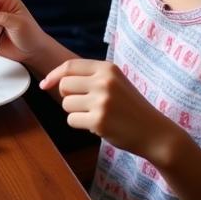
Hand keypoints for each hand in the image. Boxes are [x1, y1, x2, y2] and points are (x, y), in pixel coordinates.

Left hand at [39, 59, 164, 154]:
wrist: (156, 133)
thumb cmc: (132, 108)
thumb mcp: (115, 82)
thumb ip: (90, 77)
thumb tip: (53, 80)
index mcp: (108, 69)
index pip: (69, 66)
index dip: (53, 75)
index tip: (44, 84)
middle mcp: (104, 82)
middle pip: (63, 85)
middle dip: (68, 96)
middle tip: (85, 104)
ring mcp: (101, 101)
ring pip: (65, 104)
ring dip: (75, 112)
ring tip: (96, 114)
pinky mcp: (99, 121)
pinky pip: (71, 120)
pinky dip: (80, 124)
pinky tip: (98, 125)